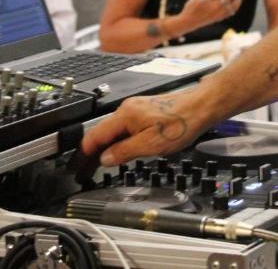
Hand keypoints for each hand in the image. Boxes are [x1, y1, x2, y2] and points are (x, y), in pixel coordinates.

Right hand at [80, 90, 207, 167]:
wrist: (200, 107)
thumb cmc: (181, 123)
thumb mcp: (151, 144)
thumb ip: (125, 151)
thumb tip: (106, 158)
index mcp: (125, 115)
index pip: (96, 135)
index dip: (85, 153)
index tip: (77, 166)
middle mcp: (127, 109)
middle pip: (102, 132)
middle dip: (91, 152)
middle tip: (83, 170)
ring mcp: (135, 109)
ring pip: (113, 130)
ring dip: (104, 147)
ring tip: (97, 164)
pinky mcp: (144, 112)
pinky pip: (123, 128)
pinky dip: (116, 141)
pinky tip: (118, 150)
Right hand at [179, 0, 247, 27]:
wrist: (188, 22)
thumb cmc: (192, 8)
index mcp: (217, 5)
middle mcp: (221, 11)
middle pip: (235, 1)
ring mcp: (221, 16)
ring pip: (234, 7)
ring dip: (239, 0)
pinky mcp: (219, 18)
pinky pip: (231, 11)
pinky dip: (235, 6)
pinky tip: (234, 2)